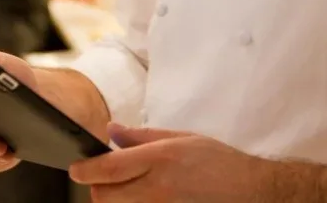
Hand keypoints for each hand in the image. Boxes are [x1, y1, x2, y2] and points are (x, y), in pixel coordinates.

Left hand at [69, 125, 273, 202]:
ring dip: (114, 199)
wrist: (250, 191)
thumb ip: (142, 136)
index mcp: (160, 159)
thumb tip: (111, 131)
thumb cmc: (218, 161)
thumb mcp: (181, 137)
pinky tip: (143, 196)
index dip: (85, 170)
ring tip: (128, 186)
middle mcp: (157, 188)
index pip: (109, 168)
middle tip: (102, 178)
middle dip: (97, 187)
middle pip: (105, 196)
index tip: (75, 168)